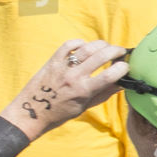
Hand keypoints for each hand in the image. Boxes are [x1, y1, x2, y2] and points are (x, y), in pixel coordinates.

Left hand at [0, 39, 127, 140]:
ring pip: (87, 47)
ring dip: (101, 45)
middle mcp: (74, 77)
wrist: (31, 113)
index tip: (126, 67)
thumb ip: (103, 94)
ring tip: (106, 48)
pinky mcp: (52, 61)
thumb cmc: (59, 114)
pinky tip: (84, 46)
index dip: (123, 68)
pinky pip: (68, 45)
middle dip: (116, 51)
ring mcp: (62, 67)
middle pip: (101, 56)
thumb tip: (122, 84)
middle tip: (120, 52)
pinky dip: (79, 43)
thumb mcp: (84, 107)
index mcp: (83, 90)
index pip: (110, 75)